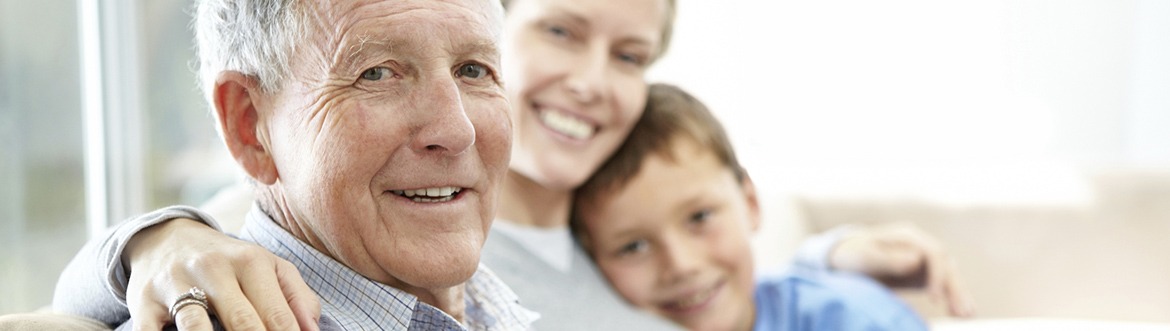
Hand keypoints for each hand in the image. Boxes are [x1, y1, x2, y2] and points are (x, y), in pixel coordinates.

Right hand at [124, 218, 320, 329]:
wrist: (168, 238)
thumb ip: (297, 297)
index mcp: (250, 261)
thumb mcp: (269, 268)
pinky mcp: (143, 302)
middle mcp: (213, 269)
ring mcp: (175, 284)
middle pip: (243, 322)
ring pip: (196, 327)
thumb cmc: (231, 263)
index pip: (277, 315)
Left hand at [829, 222, 974, 316]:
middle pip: (946, 265)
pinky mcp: (922, 274)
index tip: (933, 297)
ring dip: (959, 295)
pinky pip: (941, 286)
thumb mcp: (864, 257)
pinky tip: (959, 314)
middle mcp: (921, 246)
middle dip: (955, 288)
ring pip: (948, 276)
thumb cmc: (852, 255)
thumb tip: (916, 260)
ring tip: (968, 316)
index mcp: (908, 236)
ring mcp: (923, 260)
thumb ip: (888, 259)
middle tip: (963, 312)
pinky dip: (951, 298)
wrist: (845, 259)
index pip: (934, 253)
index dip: (937, 275)